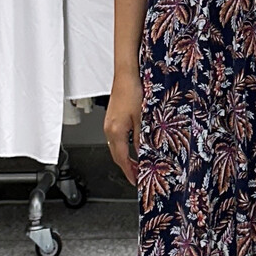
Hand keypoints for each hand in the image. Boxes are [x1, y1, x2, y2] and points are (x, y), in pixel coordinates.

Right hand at [104, 72, 141, 186]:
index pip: (122, 158)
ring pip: (116, 147)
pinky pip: (116, 139)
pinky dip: (123, 147)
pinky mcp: (111, 119)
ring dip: (125, 157)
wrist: (126, 75)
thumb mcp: (142, 118)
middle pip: (116, 155)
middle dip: (127, 167)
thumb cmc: (133, 91)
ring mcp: (109, 124)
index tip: (135, 180)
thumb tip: (146, 152)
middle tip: (137, 176)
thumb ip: (142, 137)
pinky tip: (133, 147)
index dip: (129, 171)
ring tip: (137, 164)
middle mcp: (109, 130)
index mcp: (116, 132)